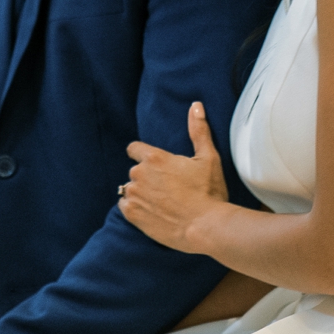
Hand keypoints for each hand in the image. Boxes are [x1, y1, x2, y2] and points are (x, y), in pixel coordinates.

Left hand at [120, 102, 227, 252]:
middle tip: (168, 188)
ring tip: (161, 203)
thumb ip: (198, 131)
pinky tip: (152, 212)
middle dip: (148, 177)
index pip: (134, 148)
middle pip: (136, 171)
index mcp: (155, 158)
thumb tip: (195, 105)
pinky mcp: (132, 215)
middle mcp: (139, 174)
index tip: (155, 164)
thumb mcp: (208, 158)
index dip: (143, 155)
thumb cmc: (209, 192)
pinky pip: (125, 206)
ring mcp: (133, 195)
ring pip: (130, 189)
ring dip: (141, 193)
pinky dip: (135, 208)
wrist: (205, 227)